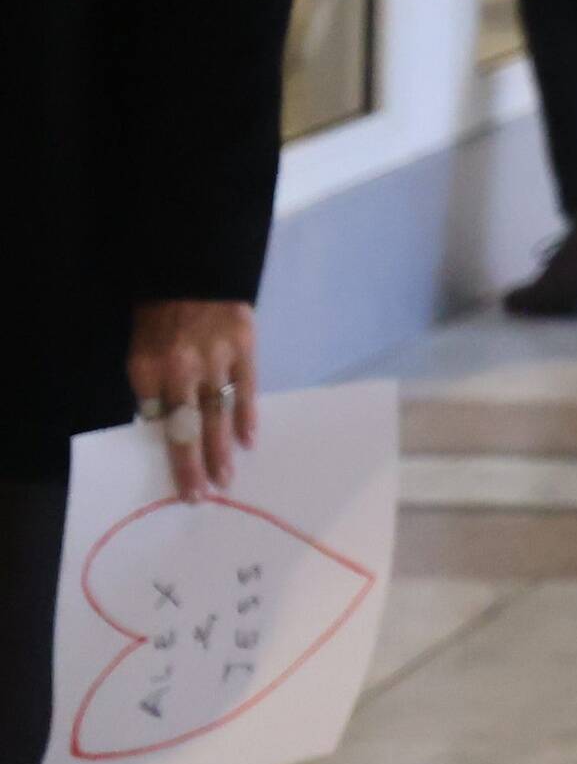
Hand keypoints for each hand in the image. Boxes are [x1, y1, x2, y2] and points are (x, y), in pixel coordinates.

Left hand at [128, 300, 258, 498]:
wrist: (193, 267)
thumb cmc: (160, 315)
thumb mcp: (141, 351)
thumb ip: (152, 388)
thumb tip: (163, 427)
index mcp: (148, 370)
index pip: (156, 423)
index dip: (166, 454)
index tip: (176, 483)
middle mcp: (180, 369)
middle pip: (185, 427)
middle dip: (192, 464)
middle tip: (200, 496)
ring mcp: (215, 358)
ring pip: (216, 413)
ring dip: (220, 449)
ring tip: (225, 478)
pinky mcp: (243, 346)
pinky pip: (245, 387)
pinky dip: (246, 415)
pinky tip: (248, 439)